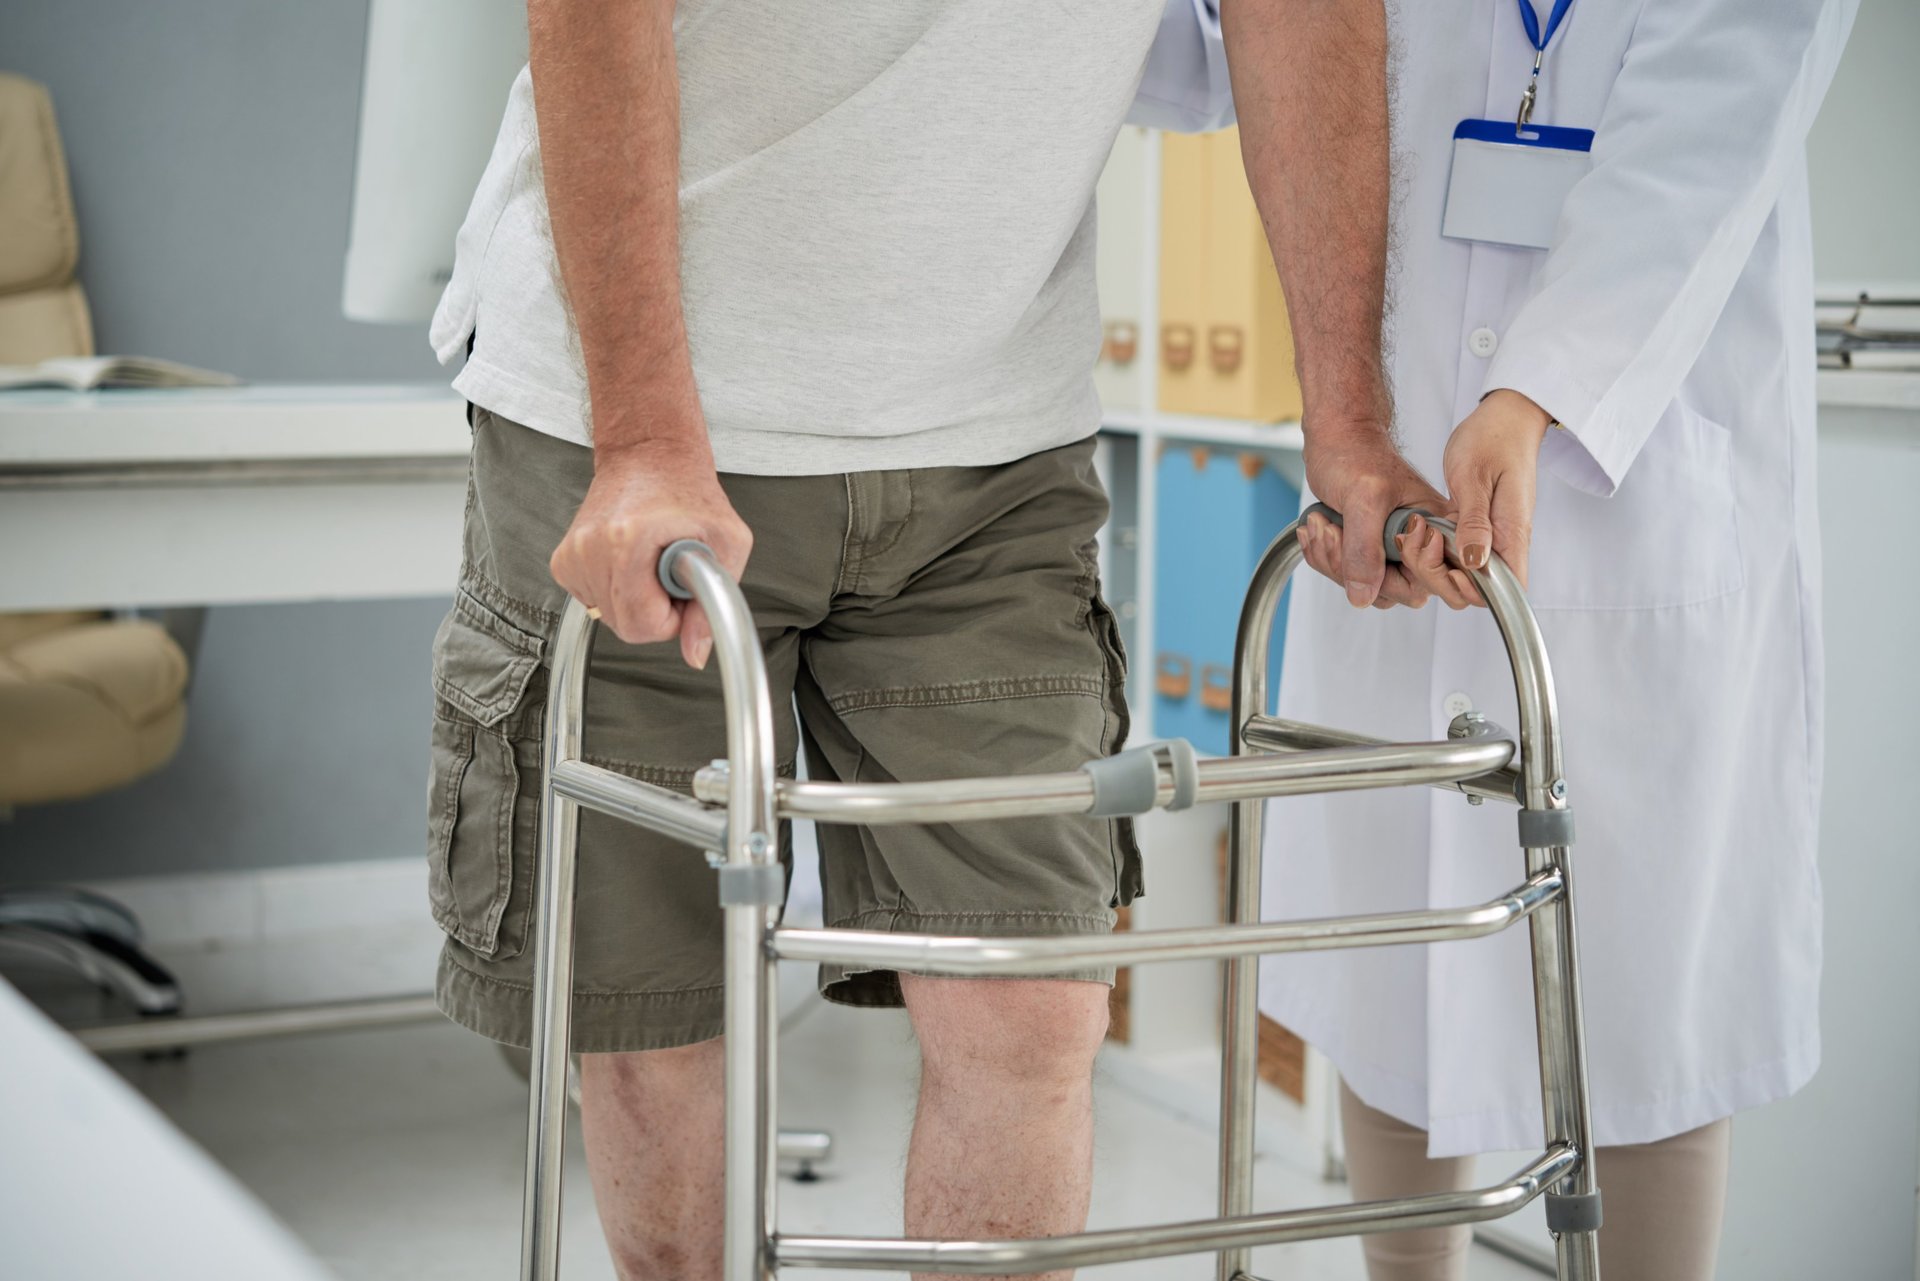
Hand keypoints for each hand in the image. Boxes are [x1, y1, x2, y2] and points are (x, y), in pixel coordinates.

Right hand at [548, 439, 751, 666]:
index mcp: (627, 542)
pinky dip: (616, 590)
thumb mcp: (728, 543)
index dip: (672, 618)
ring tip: (651, 560)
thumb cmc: (690, 493)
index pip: (641, 626)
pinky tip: (630, 561)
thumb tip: (696, 653)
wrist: (650, 455)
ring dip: (636, 599)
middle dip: (654, 610)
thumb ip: (715, 604)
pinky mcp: (564, 560)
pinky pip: (593, 601)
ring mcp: (573, 553)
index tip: (681, 588)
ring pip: (607, 616)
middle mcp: (591, 548)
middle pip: (623, 625)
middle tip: (670, 572)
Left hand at [1298, 423, 1452, 608]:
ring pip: (1365, 586)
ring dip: (1333, 559)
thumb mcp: (1362, 500)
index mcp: (1434, 526)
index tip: (1369, 544)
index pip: (1430, 580)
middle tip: (1334, 530)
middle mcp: (1418, 542)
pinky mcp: (1369, 549)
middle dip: (1351, 565)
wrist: (1335, 438)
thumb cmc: (1356, 454)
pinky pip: (1347, 574)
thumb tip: (1364, 595)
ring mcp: (1393, 549)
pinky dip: (1325, 555)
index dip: (1397, 574)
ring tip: (1323, 523)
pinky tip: (1319, 526)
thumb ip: (1364, 549)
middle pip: (1393, 590)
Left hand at [1430, 390, 1551, 597]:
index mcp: (1511, 532)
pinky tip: (1419, 531)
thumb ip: (1474, 522)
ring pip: (1461, 574)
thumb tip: (1476, 563)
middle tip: (1419, 543)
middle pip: (1474, 589)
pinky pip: (1456, 555)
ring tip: (1415, 534)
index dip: (1470, 591)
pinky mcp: (1477, 528)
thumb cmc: (1493, 439)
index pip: (1504, 590)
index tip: (1442, 568)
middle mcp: (1504, 541)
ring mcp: (1491, 536)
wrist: (1505, 418)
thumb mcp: (1474, 477)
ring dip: (1432, 563)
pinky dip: (1434, 549)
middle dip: (1439, 577)